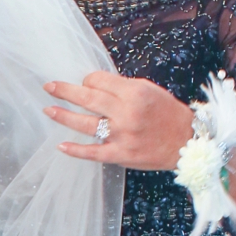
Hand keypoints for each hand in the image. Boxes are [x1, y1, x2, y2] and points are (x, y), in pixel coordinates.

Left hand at [44, 73, 194, 170]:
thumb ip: (123, 88)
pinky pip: (93, 152)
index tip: (85, 83)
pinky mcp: (120, 155)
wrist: (186, 142)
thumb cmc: (167, 114)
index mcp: (134, 93)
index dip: (88, 81)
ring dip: (64, 116)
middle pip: (88, 99)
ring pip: (86, 124)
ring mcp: (122, 135)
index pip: (99, 81)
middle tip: (49, 87)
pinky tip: (61, 145)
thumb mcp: (149, 91)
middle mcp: (126, 113)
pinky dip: (76, 150)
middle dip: (65, 91)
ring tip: (49, 110)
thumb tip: (94, 86)